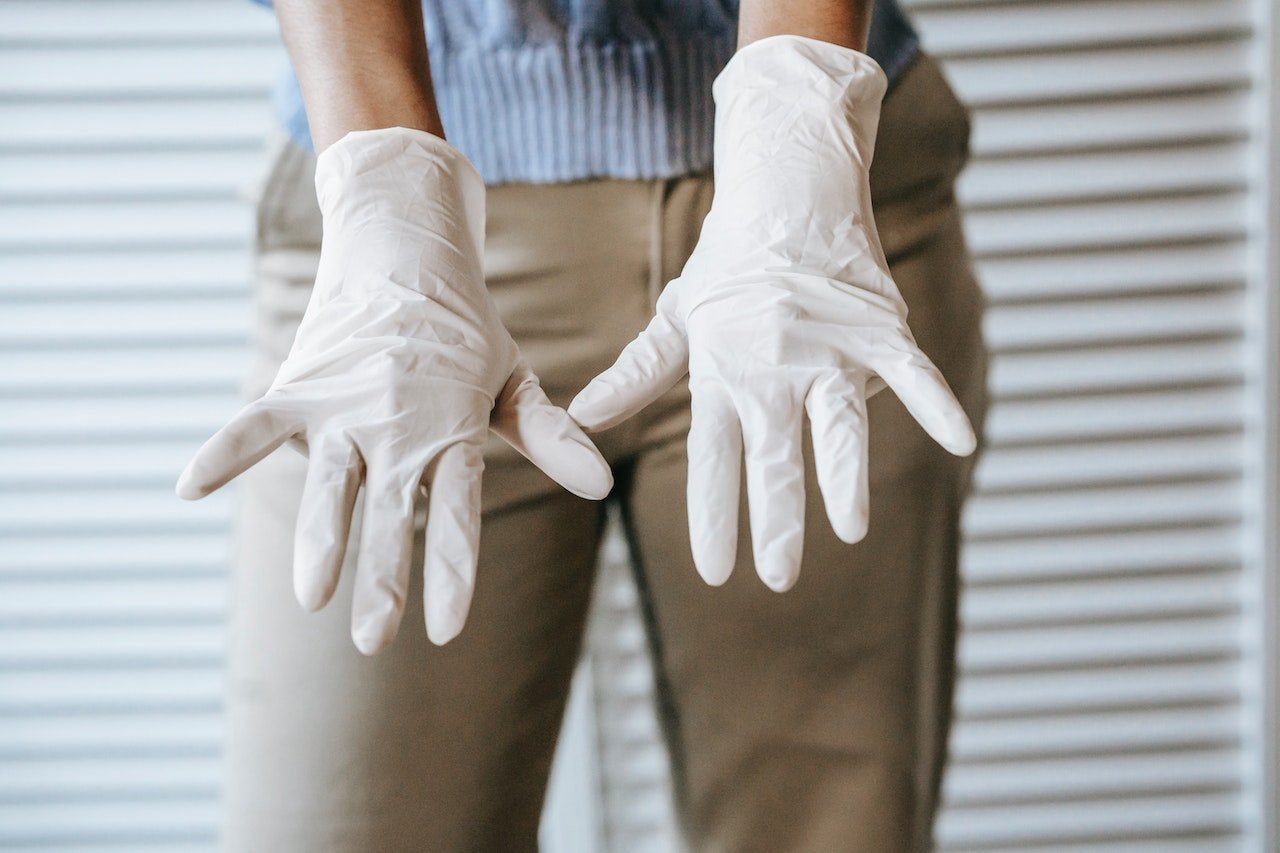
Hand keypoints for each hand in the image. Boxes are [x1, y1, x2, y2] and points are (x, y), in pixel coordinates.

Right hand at [178, 127, 611, 651]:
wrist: (406, 250)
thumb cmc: (465, 332)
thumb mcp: (512, 382)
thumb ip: (549, 436)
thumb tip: (604, 487)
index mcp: (454, 430)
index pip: (458, 513)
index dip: (453, 570)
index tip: (447, 630)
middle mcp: (399, 426)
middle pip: (391, 511)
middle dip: (383, 576)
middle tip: (375, 640)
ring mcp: (346, 406)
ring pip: (330, 482)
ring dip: (321, 536)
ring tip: (311, 595)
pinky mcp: (302, 385)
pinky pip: (257, 422)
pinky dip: (225, 450)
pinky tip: (189, 488)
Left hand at [569, 36, 973, 591]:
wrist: (789, 189)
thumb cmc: (730, 262)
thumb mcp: (679, 317)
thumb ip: (637, 374)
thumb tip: (582, 416)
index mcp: (722, 371)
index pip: (715, 457)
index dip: (715, 516)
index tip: (716, 570)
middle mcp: (775, 366)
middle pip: (776, 455)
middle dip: (776, 520)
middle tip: (778, 578)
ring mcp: (831, 348)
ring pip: (839, 424)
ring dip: (844, 478)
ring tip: (850, 531)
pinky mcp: (880, 327)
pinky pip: (914, 371)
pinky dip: (937, 403)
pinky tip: (961, 442)